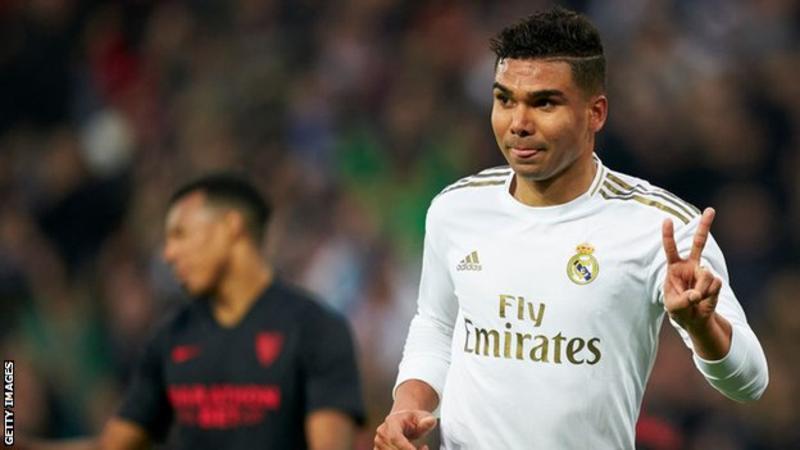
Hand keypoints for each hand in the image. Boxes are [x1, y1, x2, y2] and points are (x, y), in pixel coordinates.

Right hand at [373, 410, 436, 449]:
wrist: (402, 421)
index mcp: (391, 422)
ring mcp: (378, 444)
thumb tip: (430, 421)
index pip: (395, 437)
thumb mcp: (422, 417)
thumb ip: (426, 421)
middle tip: (424, 449)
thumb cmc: (413, 420)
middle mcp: (382, 433)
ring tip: (419, 448)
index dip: (405, 447)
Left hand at [661, 207, 721, 331]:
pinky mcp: (715, 281)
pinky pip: (714, 285)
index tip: (667, 219)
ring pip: (706, 274)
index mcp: (675, 267)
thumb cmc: (678, 309)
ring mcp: (704, 272)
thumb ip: (683, 300)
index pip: (671, 248)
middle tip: (710, 209)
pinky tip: (705, 299)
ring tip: (696, 299)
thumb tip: (697, 294)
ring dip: (701, 290)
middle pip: (699, 242)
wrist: (694, 319)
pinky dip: (709, 295)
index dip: (669, 235)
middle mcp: (690, 265)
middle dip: (705, 226)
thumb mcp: (673, 307)